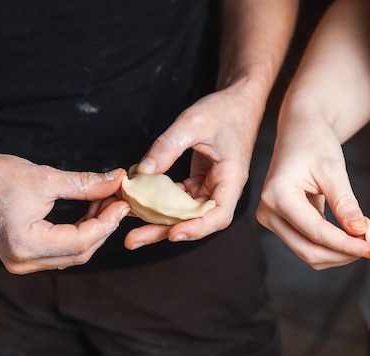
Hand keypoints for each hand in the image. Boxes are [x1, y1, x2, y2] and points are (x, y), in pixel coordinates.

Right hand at [0, 149, 128, 273]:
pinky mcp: (22, 257)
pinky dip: (78, 234)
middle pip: (80, 252)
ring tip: (105, 203)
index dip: (107, 222)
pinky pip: (60, 252)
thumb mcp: (45, 178)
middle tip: (118, 201)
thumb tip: (117, 180)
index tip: (123, 202)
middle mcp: (22, 262)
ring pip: (72, 255)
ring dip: (93, 231)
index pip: (81, 241)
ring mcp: (21, 263)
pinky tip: (89, 212)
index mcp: (24, 244)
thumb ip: (85, 184)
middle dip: (104, 227)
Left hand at [123, 79, 262, 248]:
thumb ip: (168, 146)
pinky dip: (160, 204)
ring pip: (184, 214)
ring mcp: (210, 187)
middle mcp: (222, 189)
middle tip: (134, 239)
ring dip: (159, 222)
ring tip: (132, 231)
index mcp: (231, 178)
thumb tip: (142, 172)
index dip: (197, 228)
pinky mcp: (199, 182)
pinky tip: (139, 205)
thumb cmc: (224, 110)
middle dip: (165, 231)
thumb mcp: (194, 122)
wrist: (237, 101)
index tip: (174, 233)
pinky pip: (178, 200)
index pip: (219, 215)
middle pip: (196, 220)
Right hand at [256, 109, 369, 269]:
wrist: (299, 132)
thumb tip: (360, 232)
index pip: (315, 232)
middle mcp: (268, 213)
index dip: (345, 244)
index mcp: (277, 196)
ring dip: (336, 254)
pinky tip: (349, 238)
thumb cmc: (314, 142)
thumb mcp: (333, 169)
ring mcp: (271, 220)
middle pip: (308, 250)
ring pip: (307, 253)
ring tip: (362, 242)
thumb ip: (344, 203)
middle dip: (341, 254)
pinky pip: (306, 245)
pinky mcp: (280, 223)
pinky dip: (330, 247)